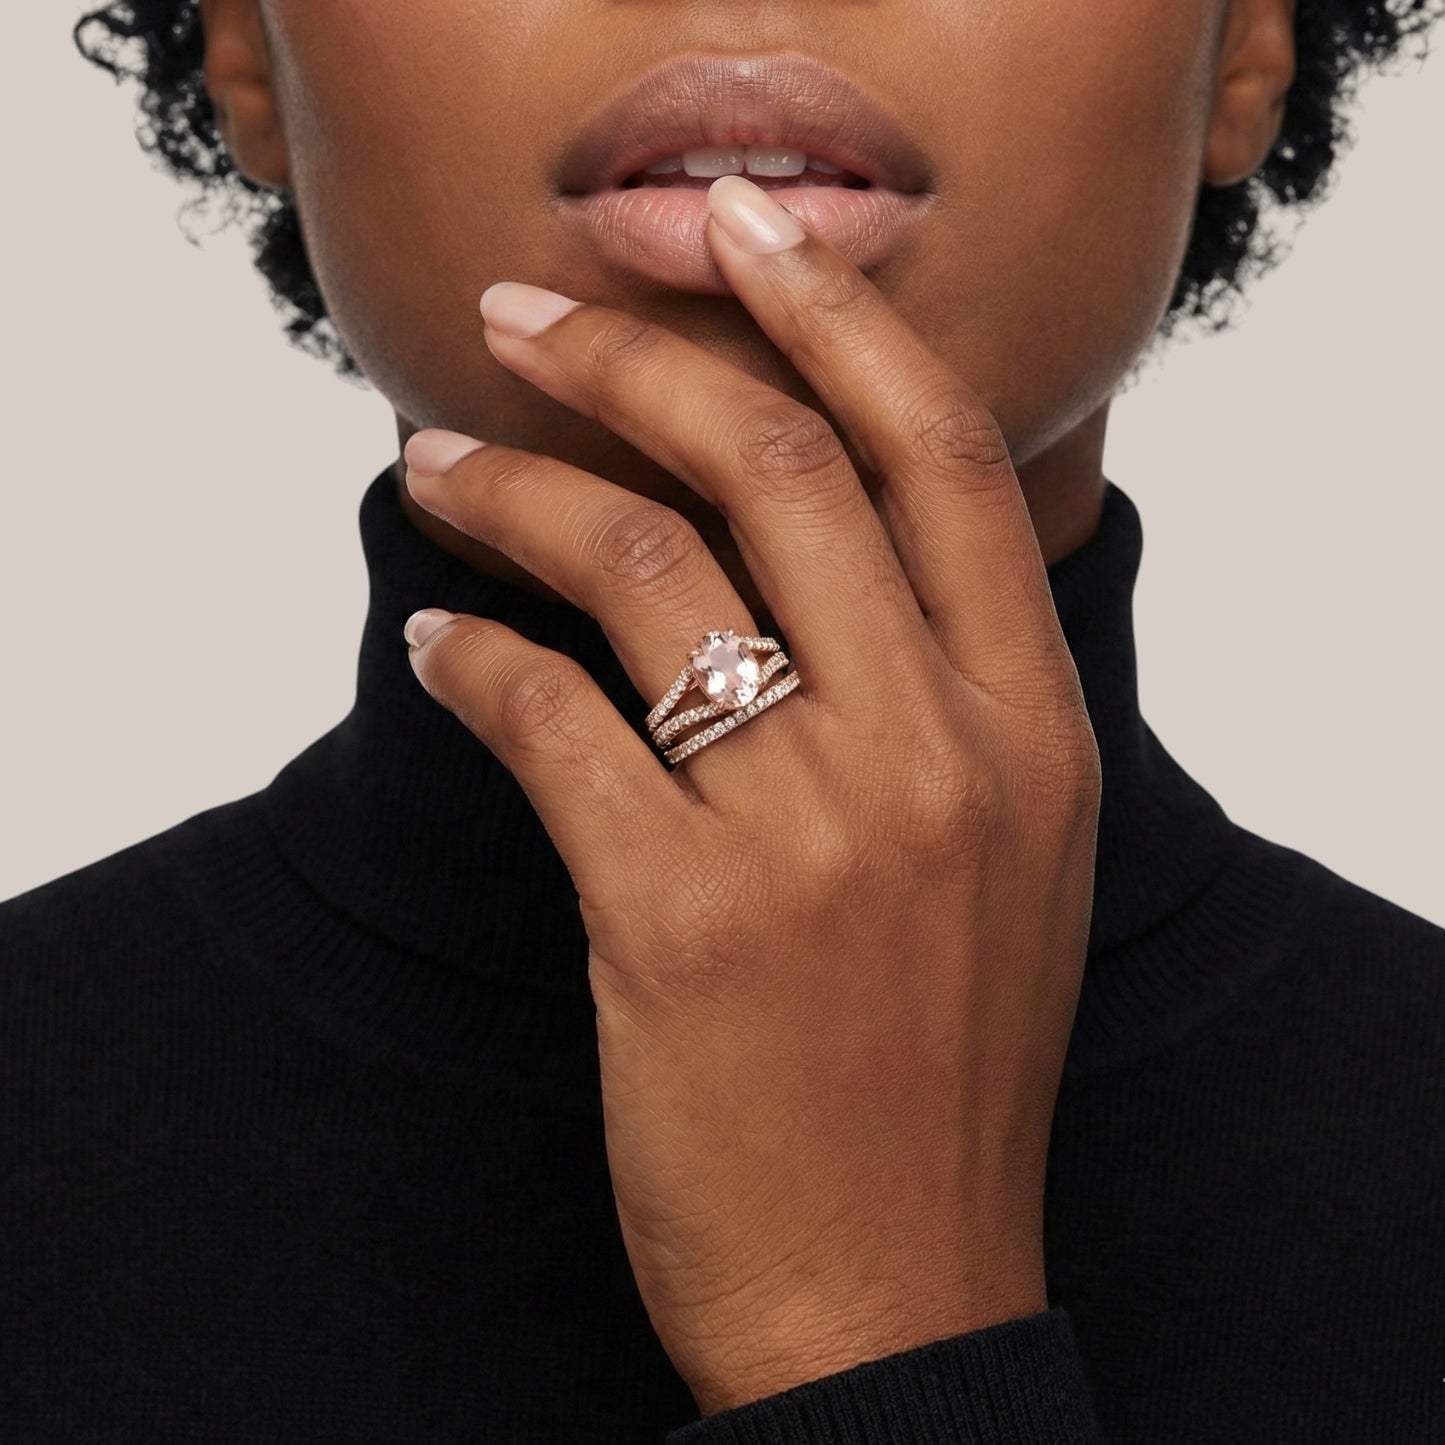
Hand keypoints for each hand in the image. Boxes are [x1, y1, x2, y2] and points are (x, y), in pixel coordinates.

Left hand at [401, 173, 1100, 1416]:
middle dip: (632, 358)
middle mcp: (944, 756)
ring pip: (642, 573)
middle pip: (775, 468)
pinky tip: (437, 652)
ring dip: (512, 493)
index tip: (737, 229)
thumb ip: (946, 693)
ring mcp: (818, 839)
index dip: (835, 312)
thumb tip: (806, 548)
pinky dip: (472, 664)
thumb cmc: (939, 1068)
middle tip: (522, 316)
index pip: (940, 454)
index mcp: (1034, 730)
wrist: (897, 1290)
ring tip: (430, 467)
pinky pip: (549, 724)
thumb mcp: (1006, 857)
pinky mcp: (682, 924)